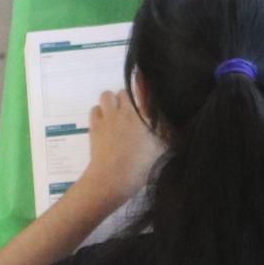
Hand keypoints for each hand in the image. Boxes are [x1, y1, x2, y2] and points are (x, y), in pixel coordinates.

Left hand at [80, 88, 156, 206]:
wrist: (113, 177)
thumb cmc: (140, 167)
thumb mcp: (160, 149)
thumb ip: (166, 133)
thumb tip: (169, 125)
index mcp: (144, 116)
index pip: (143, 90)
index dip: (143, 87)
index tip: (144, 87)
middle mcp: (126, 112)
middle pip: (124, 92)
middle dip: (127, 99)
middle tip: (130, 113)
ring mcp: (108, 118)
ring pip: (106, 96)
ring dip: (111, 101)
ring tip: (115, 114)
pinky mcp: (94, 126)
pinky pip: (95, 109)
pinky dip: (100, 113)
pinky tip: (105, 123)